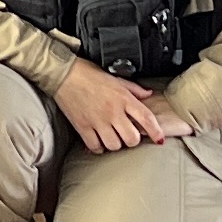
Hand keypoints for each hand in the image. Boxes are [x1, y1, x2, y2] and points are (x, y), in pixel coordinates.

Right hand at [52, 56, 192, 154]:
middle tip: (128, 134)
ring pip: (115, 145)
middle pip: (132, 138)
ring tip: (112, 136)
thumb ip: (133, 89)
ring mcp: (97, 121)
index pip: (146, 118)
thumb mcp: (115, 77)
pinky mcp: (83, 127)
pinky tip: (98, 140)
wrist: (63, 74)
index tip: (159, 139)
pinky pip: (96, 146)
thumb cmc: (87, 73)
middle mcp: (112, 111)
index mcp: (123, 98)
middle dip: (132, 139)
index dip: (156, 132)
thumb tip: (148, 94)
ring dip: (115, 143)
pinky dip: (99, 147)